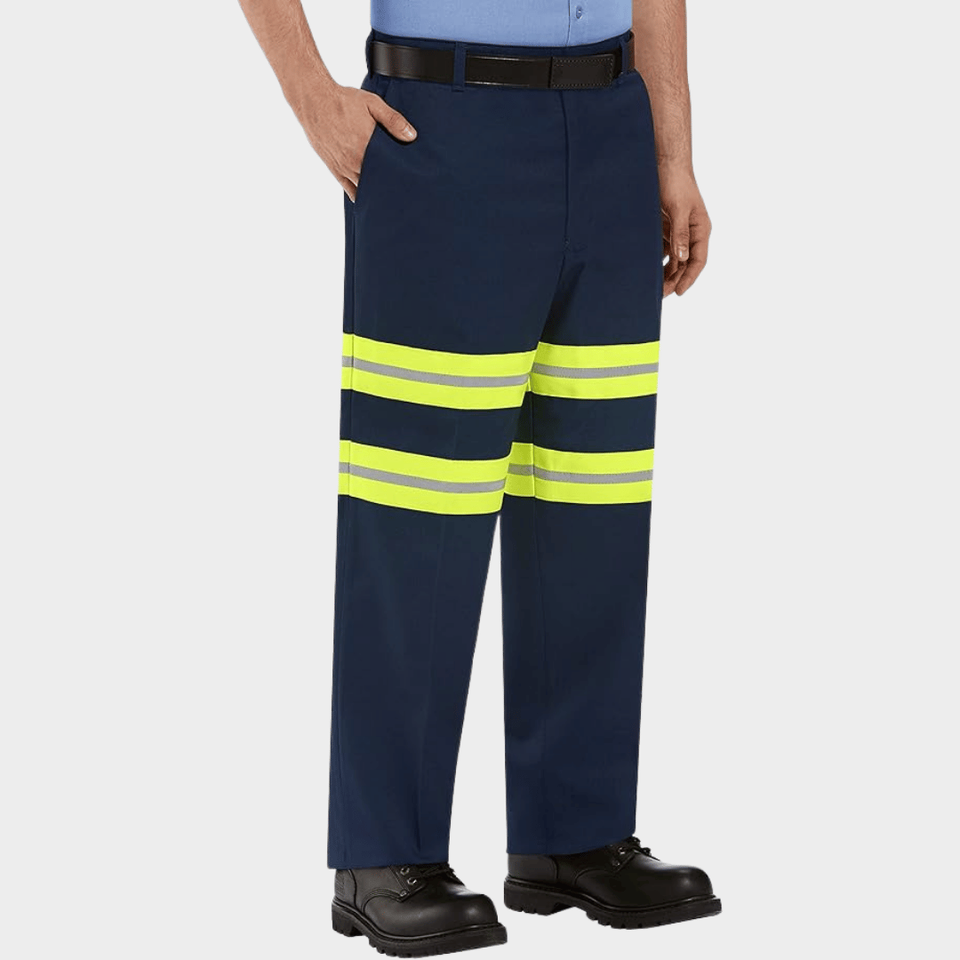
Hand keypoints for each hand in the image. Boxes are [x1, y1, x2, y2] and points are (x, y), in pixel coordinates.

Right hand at [298, 83, 416, 200]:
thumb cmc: (343, 101)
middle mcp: (355, 161)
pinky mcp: (334, 169)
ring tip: (387, 195)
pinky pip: (348, 189)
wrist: (314, 101)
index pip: (389, 170)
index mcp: (367, 146)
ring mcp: (344, 167)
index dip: (399, 176)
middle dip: (388, 185)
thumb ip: (393, 120)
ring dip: (374, 191)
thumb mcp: (373, 104)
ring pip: (364, 188)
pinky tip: (367, 200)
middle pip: (377, 182)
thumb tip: (412, 136)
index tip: (409, 179)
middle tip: (401, 189)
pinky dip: (358, 196)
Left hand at [659, 165, 710, 296]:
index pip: (698, 260)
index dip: (689, 278)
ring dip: (664, 272)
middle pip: (684, 263)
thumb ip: (680, 233)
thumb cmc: (676, 182)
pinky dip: (655, 260)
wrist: (664, 162)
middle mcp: (691, 233)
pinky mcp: (664, 227)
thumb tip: (681, 258)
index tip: (678, 292)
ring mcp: (677, 231)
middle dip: (674, 279)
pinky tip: (645, 269)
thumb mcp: (679, 209)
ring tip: (652, 286)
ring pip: (673, 259)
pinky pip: (661, 249)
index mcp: (701, 229)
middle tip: (660, 295)